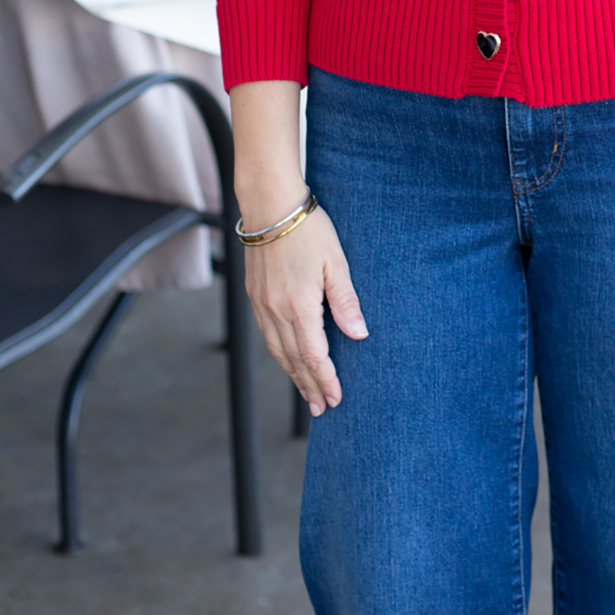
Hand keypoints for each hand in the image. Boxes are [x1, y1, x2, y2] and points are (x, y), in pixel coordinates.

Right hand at [241, 202, 367, 415]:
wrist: (270, 205)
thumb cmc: (308, 229)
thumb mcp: (335, 262)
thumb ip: (345, 301)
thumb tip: (358, 335)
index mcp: (298, 306)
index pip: (314, 355)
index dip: (326, 379)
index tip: (336, 398)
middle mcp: (276, 311)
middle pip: (293, 360)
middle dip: (309, 386)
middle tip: (322, 408)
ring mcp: (262, 304)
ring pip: (277, 350)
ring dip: (293, 374)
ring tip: (306, 392)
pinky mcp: (255, 295)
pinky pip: (267, 335)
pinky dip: (279, 353)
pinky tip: (287, 358)